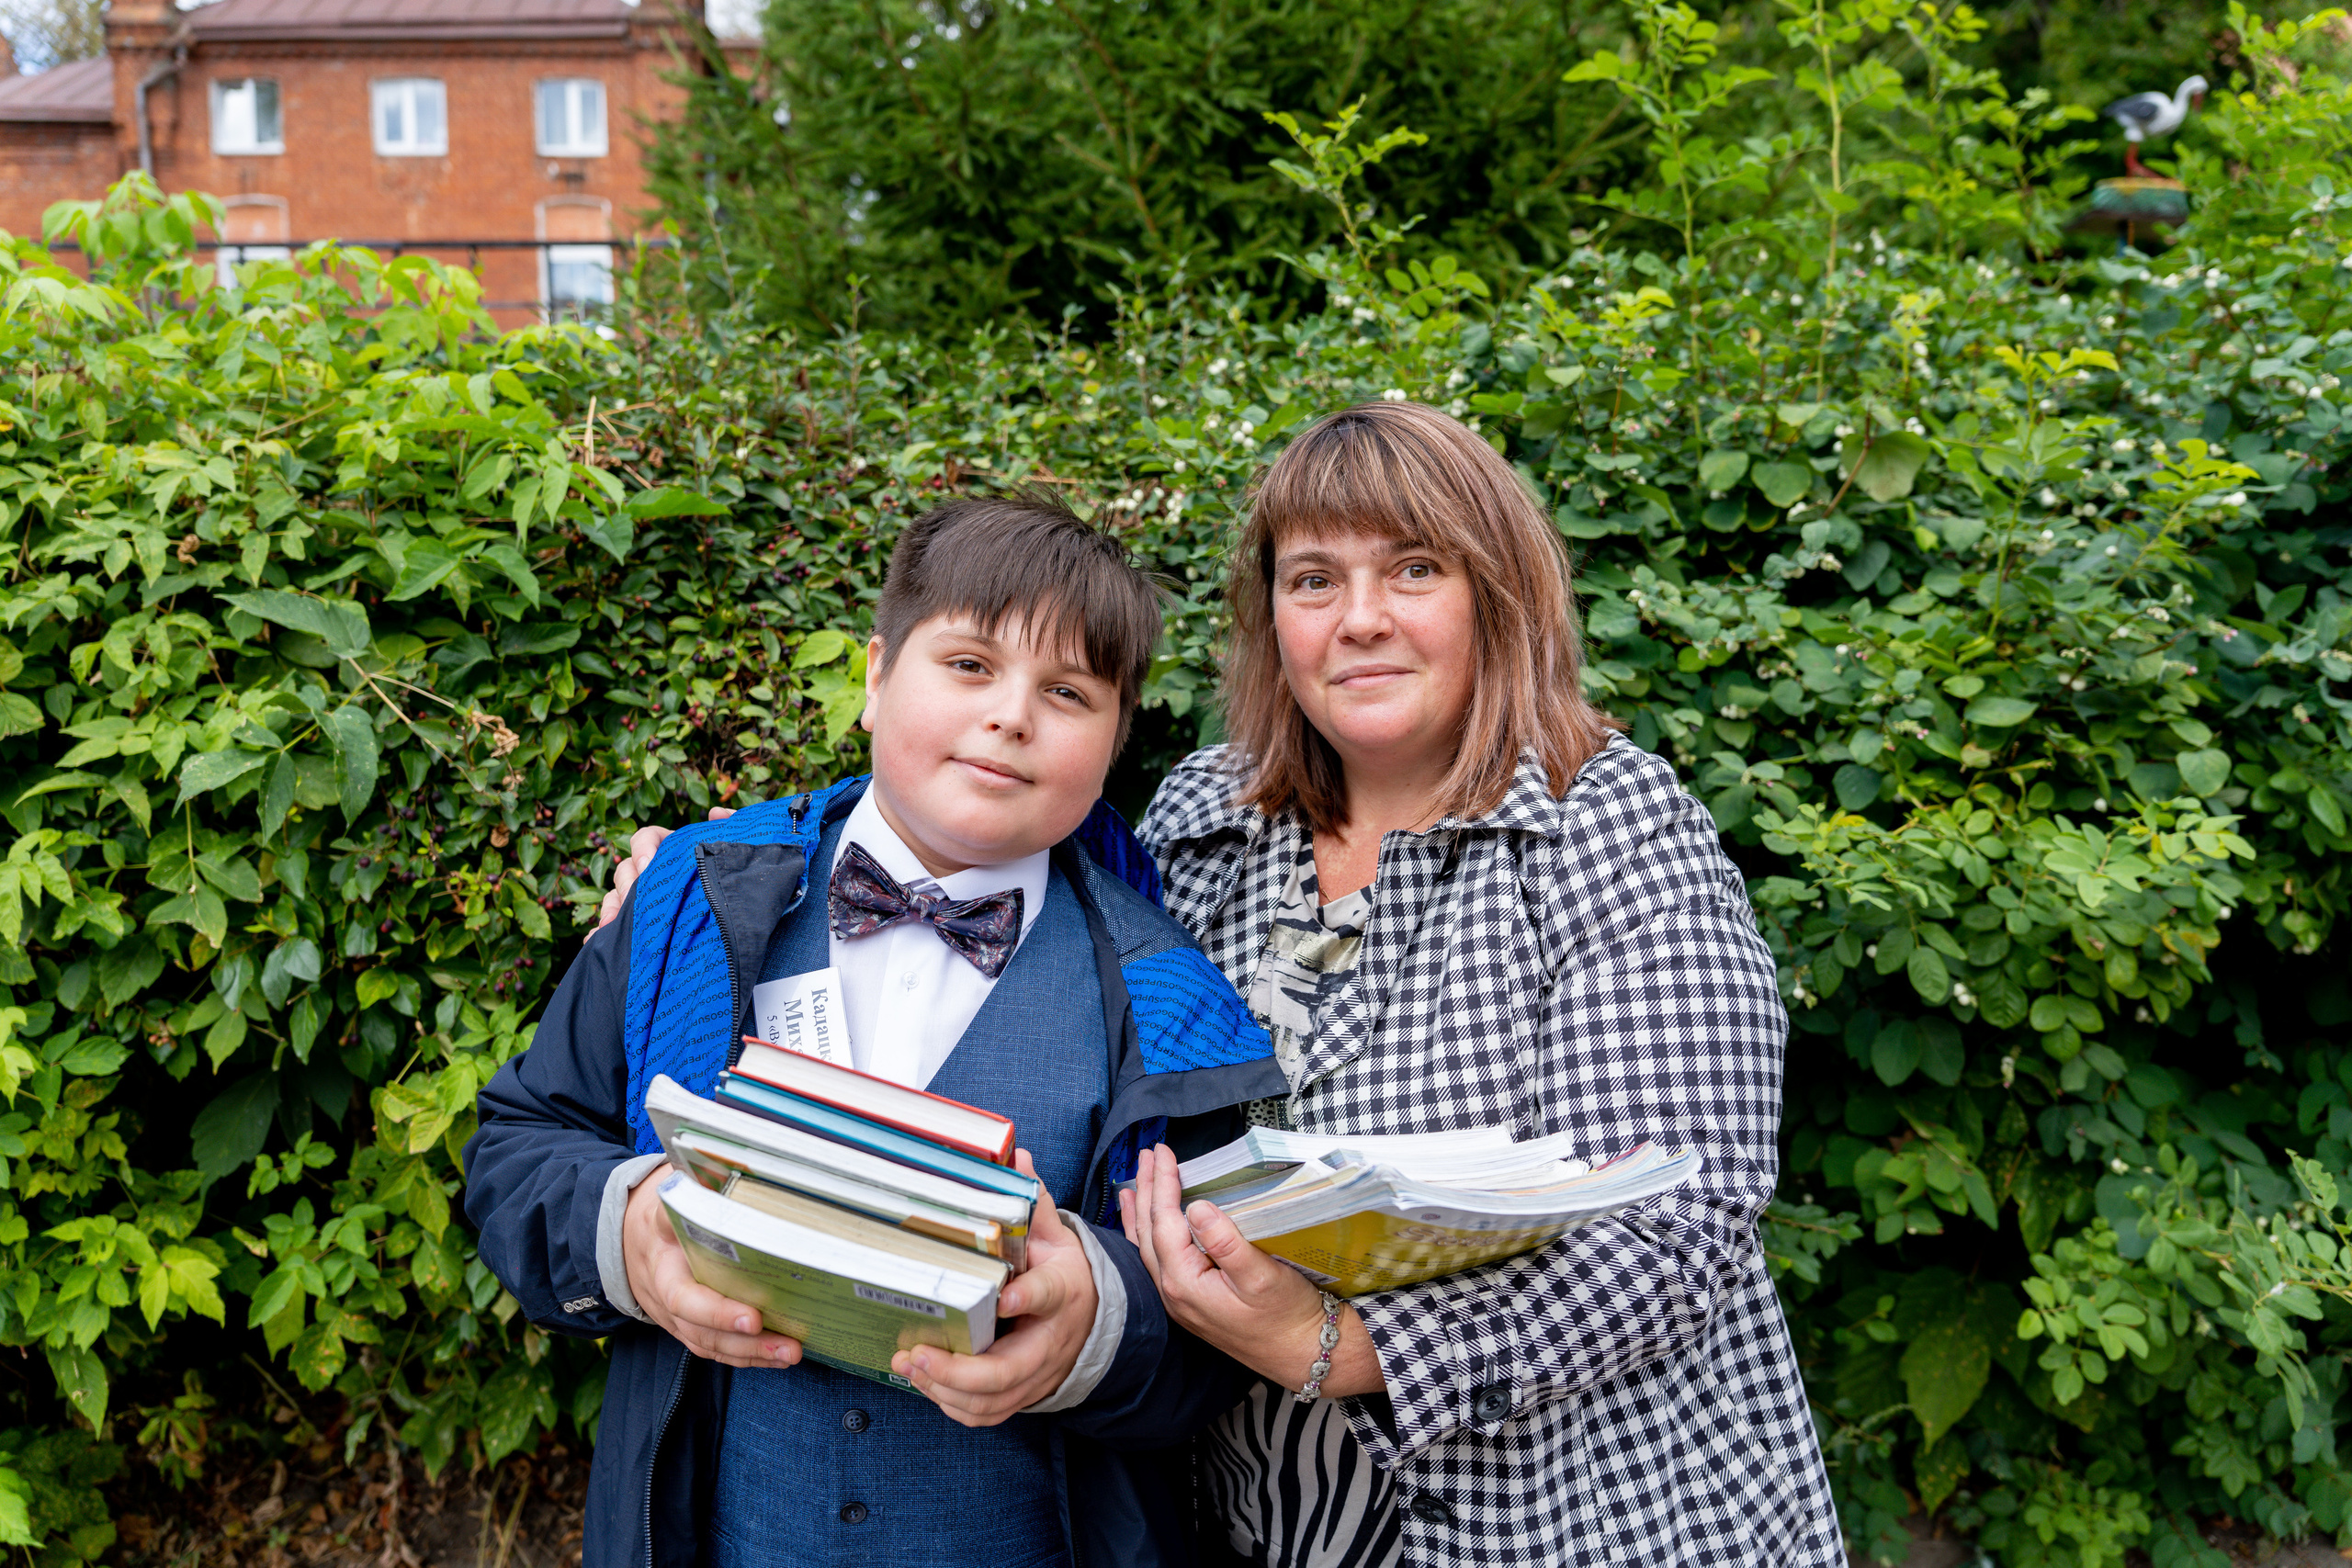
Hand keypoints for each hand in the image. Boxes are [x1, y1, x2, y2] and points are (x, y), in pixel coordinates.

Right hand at [596, 807, 733, 929]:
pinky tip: (598, 939)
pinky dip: (605, 930)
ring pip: (616, 896)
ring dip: (612, 908)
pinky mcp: (639, 922)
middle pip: (626, 869)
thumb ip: (731, 827)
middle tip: (635, 901)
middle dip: (627, 884)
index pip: (646, 837)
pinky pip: (614, 924)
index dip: (643, 847)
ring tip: (614, 924)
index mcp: (671, 850)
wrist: (734, 914)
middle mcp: (652, 872)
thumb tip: (715, 813)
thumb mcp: (735, 849)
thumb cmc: (731, 875)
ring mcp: (643, 897)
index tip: (648, 865)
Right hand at [622, 1167, 801, 1367]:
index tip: (752, 1315)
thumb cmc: (657, 1208)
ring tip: (791, 1352)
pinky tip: (777, 1355)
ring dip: (750, 1353)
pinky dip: (745, 1356)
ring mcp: (672, 1314)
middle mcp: (664, 1292)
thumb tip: (727, 1168)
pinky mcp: (685, 1325)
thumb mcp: (668, 1189)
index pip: (682, 1293)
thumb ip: (694, 1184)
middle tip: (785, 1341)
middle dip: (741, 1338)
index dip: (717, 1310)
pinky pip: (713, 1349)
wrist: (626, 1235)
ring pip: (707, 1343)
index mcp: (660, 1258)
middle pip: (699, 1326)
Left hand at [892, 1150, 1097, 1426]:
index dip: (1026, 1296)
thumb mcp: (1055, 1235)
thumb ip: (1033, 1202)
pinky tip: (923, 1383)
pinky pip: (985, 1413)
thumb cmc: (1062, 1274)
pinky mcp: (1022, 1395)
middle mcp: (1051, 1340)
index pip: (1049, 1293)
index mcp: (1063, 1290)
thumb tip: (1016, 1154)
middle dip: (960, 1369)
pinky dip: (951, 1404)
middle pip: (1010, 1368)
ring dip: (946, 1389)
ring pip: (993, 1398)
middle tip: (918, 1352)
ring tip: (909, 1365)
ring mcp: (1037, 1374)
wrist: (1092, 1321)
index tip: (1003, 1296)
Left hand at [1119, 1144, 1385, 1397]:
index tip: (1163, 1151)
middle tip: (1147, 1153)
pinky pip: (1158, 1261)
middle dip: (1147, 1190)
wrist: (1301, 1355)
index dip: (1163, 1184)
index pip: (1164, 1222)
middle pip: (1149, 1232)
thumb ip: (1226, 1242)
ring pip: (1148, 1247)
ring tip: (1133, 1185)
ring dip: (1142, 1212)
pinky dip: (1149, 1236)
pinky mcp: (1190, 1303)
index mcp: (1185, 1283)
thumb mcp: (1262, 1277)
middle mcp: (1173, 1293)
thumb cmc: (1287, 1317)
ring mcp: (1179, 1301)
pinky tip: (1148, 1228)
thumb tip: (1197, 1207)